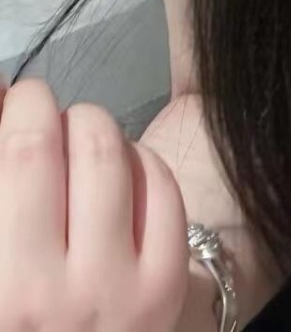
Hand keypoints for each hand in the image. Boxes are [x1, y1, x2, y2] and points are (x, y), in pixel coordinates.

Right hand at [0, 78, 190, 331]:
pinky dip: (140, 159)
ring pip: (109, 152)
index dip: (15, 106)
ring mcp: (112, 290)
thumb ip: (1, 178)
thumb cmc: (24, 308)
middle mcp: (43, 295)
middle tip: (37, 108)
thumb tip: (4, 93)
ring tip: (79, 137)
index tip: (13, 99)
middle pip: (49, 146)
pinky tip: (122, 170)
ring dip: (92, 126)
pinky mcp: (165, 285)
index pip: (12, 155)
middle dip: (42, 107)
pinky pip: (159, 184)